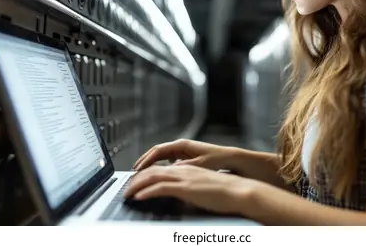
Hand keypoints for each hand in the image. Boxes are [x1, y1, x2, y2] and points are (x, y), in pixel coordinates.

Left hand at [124, 165, 256, 215]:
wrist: (238, 191)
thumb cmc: (225, 192)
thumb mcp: (202, 187)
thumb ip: (189, 188)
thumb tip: (181, 195)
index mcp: (186, 169)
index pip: (159, 169)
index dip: (144, 175)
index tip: (135, 183)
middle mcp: (183, 170)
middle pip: (152, 171)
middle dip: (136, 179)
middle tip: (126, 188)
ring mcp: (184, 177)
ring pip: (153, 177)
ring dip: (137, 185)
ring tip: (127, 193)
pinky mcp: (186, 187)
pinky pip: (160, 187)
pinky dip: (147, 191)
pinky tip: (139, 197)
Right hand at [132, 139, 238, 171]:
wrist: (231, 158)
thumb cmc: (217, 159)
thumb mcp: (199, 165)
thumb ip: (182, 166)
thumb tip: (167, 170)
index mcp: (182, 145)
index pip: (158, 151)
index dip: (146, 160)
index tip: (137, 169)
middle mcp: (181, 145)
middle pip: (157, 152)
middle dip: (145, 161)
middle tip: (135, 171)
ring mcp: (183, 150)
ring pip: (162, 156)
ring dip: (152, 163)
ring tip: (142, 173)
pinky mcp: (186, 156)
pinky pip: (168, 160)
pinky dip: (160, 165)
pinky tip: (158, 173)